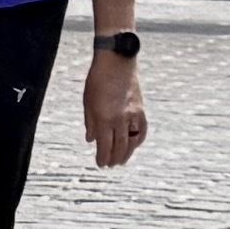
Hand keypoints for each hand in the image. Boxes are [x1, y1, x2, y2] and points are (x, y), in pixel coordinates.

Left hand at [83, 43, 149, 168]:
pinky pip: (141, 130)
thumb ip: (89, 123)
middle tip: (110, 166)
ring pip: (132, 141)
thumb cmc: (97, 80)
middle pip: (118, 146)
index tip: (100, 164)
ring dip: (127, 154)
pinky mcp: (141, 110)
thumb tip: (91, 140)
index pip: (104, 145)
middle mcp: (119, 119)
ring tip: (121, 161)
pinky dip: (138, 140)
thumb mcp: (87, 102)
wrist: (116, 62)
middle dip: (114, 159)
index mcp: (103, 117)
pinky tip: (133, 145)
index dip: (102, 157)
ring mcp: (132, 115)